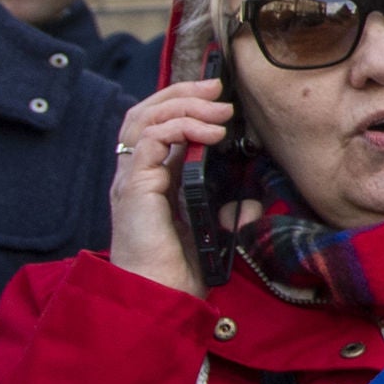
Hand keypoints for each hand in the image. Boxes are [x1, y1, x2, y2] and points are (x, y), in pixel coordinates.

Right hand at [112, 79, 234, 299]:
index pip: (158, 123)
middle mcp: (136, 173)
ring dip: (185, 104)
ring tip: (220, 109)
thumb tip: (252, 203)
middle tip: (218, 87)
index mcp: (151, 178)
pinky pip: (152, 140)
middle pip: (147, 111)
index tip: (219, 94)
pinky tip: (211, 133)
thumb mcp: (212, 232)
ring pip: (145, 118)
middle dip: (183, 91)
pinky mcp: (134, 187)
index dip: (183, 101)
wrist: (159, 296)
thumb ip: (227, 213)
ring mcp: (131, 178)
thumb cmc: (180, 269)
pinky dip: (182, 126)